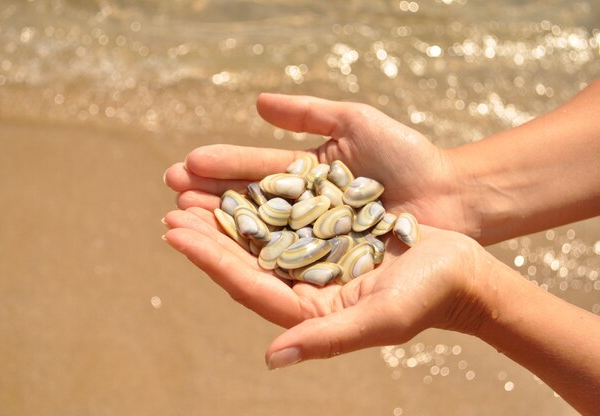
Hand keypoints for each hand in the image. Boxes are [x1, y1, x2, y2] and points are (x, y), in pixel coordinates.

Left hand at [163, 207, 488, 368]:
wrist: (461, 272)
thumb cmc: (427, 299)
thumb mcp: (381, 318)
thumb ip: (327, 339)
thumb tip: (271, 359)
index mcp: (309, 312)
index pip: (247, 284)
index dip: (209, 259)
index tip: (174, 233)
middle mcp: (305, 287)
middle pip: (246, 259)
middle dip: (207, 234)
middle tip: (171, 209)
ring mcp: (315, 260)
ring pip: (261, 234)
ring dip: (228, 214)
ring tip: (192, 190)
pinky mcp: (328, 236)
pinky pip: (287, 214)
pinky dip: (262, 198)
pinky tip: (241, 180)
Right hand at [164, 93, 472, 235]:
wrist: (451, 195)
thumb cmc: (407, 157)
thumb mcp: (356, 121)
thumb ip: (308, 112)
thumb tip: (257, 103)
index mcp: (305, 176)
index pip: (253, 171)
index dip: (220, 169)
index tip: (183, 167)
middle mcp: (303, 210)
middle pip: (248, 206)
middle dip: (208, 202)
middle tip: (170, 200)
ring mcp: (314, 239)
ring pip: (259, 235)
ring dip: (220, 231)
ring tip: (181, 224)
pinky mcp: (328, 266)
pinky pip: (286, 261)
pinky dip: (254, 257)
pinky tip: (222, 254)